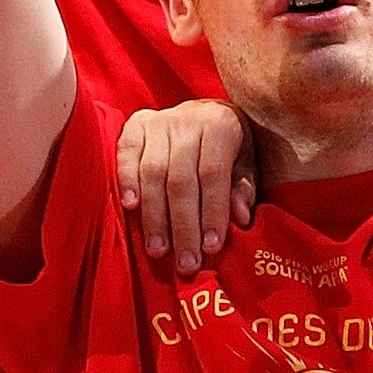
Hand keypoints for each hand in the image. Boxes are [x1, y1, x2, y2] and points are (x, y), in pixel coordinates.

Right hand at [115, 98, 258, 274]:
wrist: (204, 110)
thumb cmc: (228, 145)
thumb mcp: (245, 162)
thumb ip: (242, 188)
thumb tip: (241, 219)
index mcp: (220, 124)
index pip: (213, 173)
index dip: (212, 211)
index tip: (211, 247)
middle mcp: (188, 119)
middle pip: (181, 179)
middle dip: (183, 225)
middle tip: (185, 262)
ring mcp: (159, 120)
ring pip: (152, 173)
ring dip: (154, 216)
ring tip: (159, 250)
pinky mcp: (136, 124)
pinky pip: (126, 153)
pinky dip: (126, 180)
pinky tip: (130, 208)